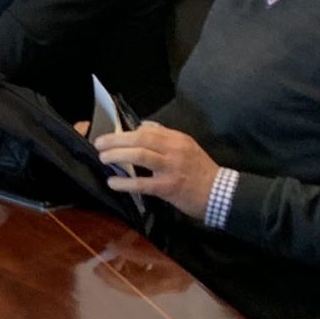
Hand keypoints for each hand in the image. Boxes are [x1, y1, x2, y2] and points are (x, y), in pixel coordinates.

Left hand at [92, 122, 219, 218]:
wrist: (220, 193)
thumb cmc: (201, 171)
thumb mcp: (187, 147)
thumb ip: (166, 136)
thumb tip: (144, 126)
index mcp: (178, 138)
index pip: (147, 129)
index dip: (125, 132)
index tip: (110, 135)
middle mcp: (174, 149)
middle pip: (140, 139)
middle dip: (116, 140)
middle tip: (99, 144)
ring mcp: (172, 168)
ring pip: (139, 155)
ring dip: (117, 155)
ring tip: (103, 158)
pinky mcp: (169, 187)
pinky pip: (142, 183)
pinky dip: (124, 182)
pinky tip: (112, 182)